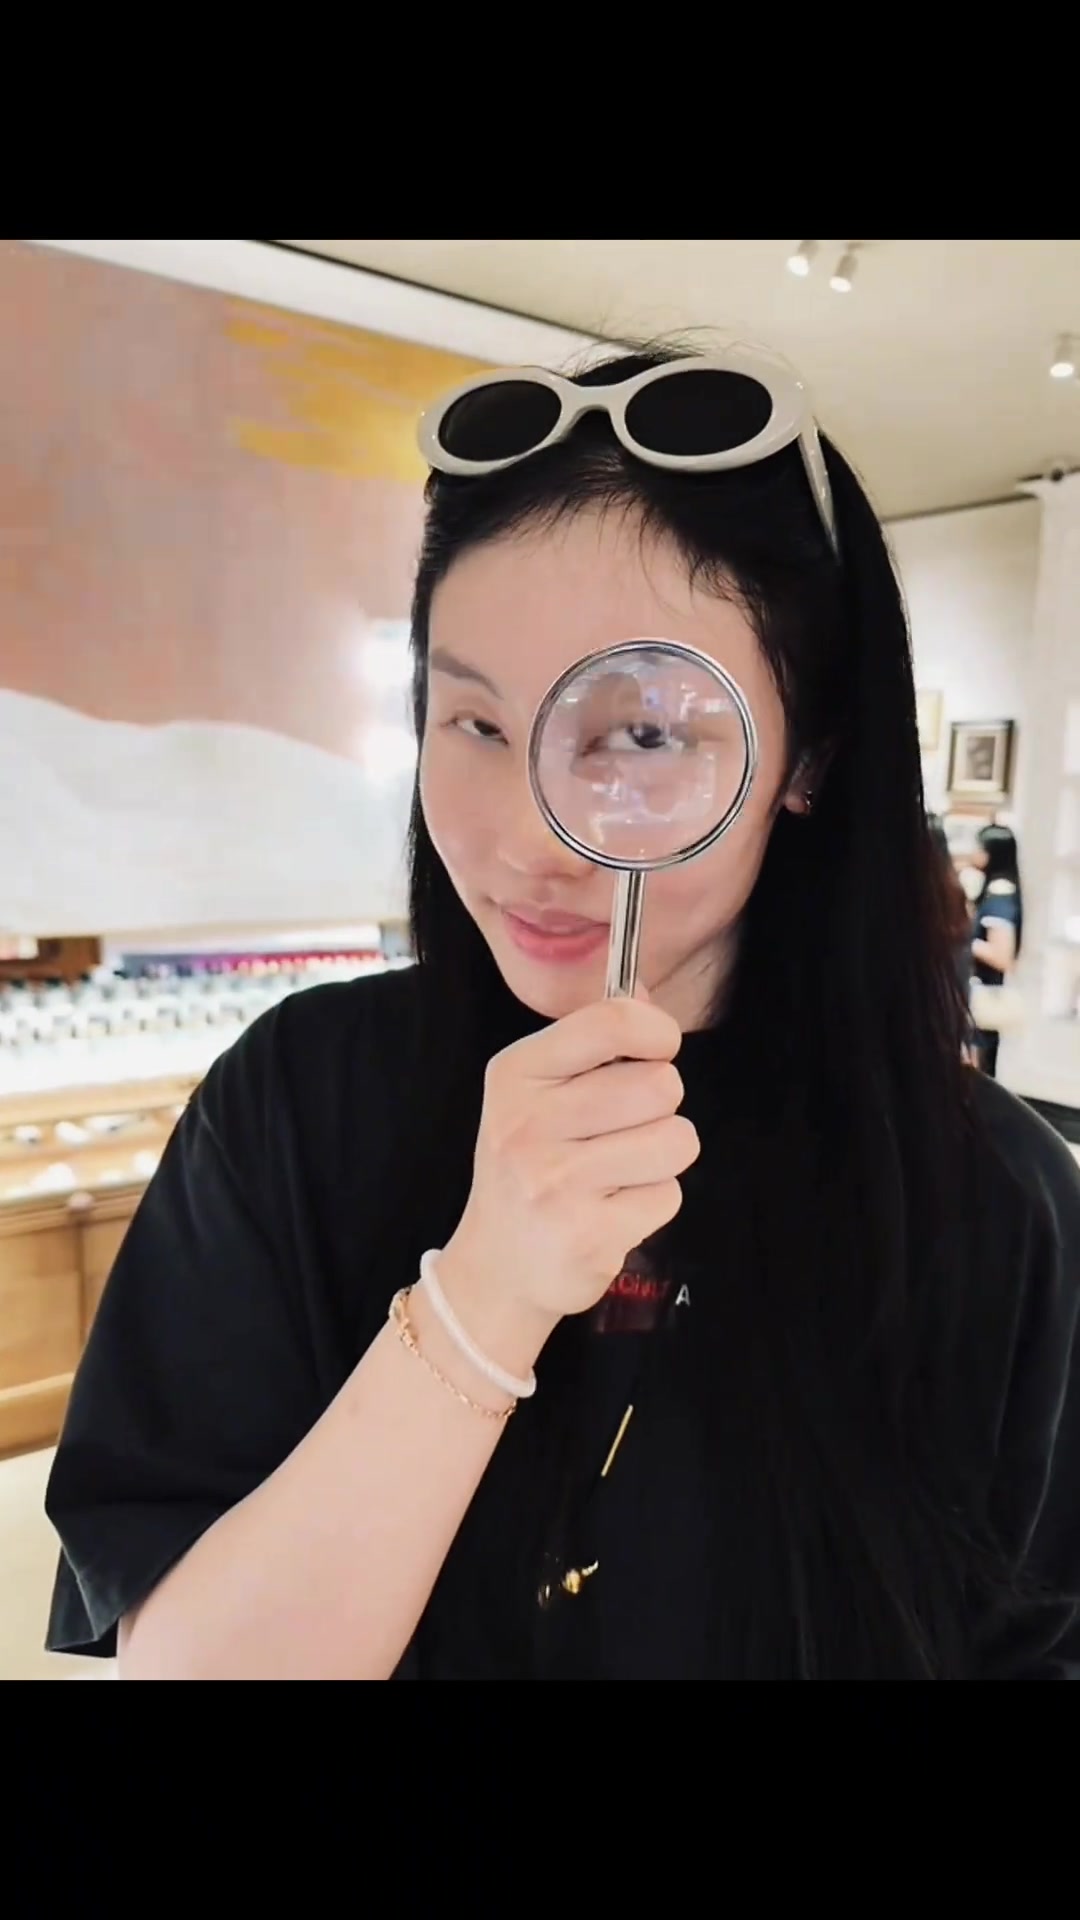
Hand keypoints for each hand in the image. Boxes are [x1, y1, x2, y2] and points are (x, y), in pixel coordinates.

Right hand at [436, 993, 698, 1372]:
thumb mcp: (538, 1092)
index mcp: (515, 1074)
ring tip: (620, 1171)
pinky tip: (611, 1209)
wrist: (496, 1268)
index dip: (656, 1031)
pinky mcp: (588, 1235)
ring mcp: (555, 1183)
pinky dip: (652, 1204)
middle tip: (623, 1129)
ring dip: (663, 1156)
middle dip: (660, 1106)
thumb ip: (592, 1041)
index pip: (609, 1023)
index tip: (659, 1048)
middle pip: (659, 1084)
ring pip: (676, 1140)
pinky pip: (668, 1196)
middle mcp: (527, 1124)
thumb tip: (644, 993)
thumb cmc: (530, 1166)